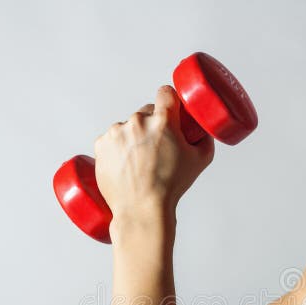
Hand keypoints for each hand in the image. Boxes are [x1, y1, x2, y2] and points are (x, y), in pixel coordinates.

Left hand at [93, 85, 214, 218]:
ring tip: (140, 162)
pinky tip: (126, 165)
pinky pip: (111, 139)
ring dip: (133, 138)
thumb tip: (202, 130)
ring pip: (127, 127)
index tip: (169, 109)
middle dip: (152, 126)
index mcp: (163, 122)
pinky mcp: (101, 144)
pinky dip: (117, 149)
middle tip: (157, 148)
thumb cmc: (170, 188)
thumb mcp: (199, 161)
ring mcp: (116, 132)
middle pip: (146, 112)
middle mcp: (137, 122)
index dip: (169, 101)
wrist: (141, 210)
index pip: (165, 93)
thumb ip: (204, 140)